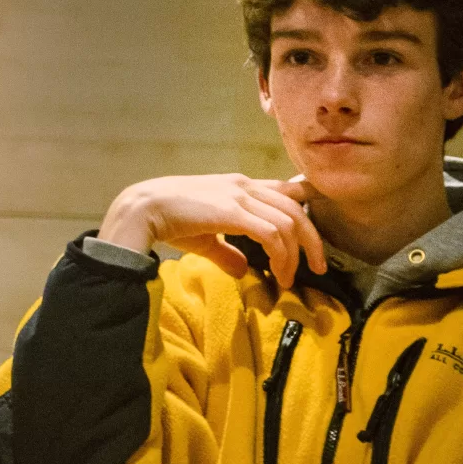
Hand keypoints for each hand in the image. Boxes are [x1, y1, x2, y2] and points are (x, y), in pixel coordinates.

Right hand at [98, 174, 324, 289]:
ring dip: (296, 253)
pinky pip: (272, 233)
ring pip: (288, 221)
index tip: (318, 222)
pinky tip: (277, 272)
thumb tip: (243, 271)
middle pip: (295, 207)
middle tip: (318, 267)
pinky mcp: (233, 211)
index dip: (306, 200)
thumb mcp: (205, 237)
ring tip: (289, 278)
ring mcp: (239, 196)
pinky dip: (281, 255)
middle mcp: (244, 185)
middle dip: (312, 239)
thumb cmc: (169, 220)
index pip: (283, 188)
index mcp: (239, 185)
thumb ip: (227, 251)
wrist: (144, 209)